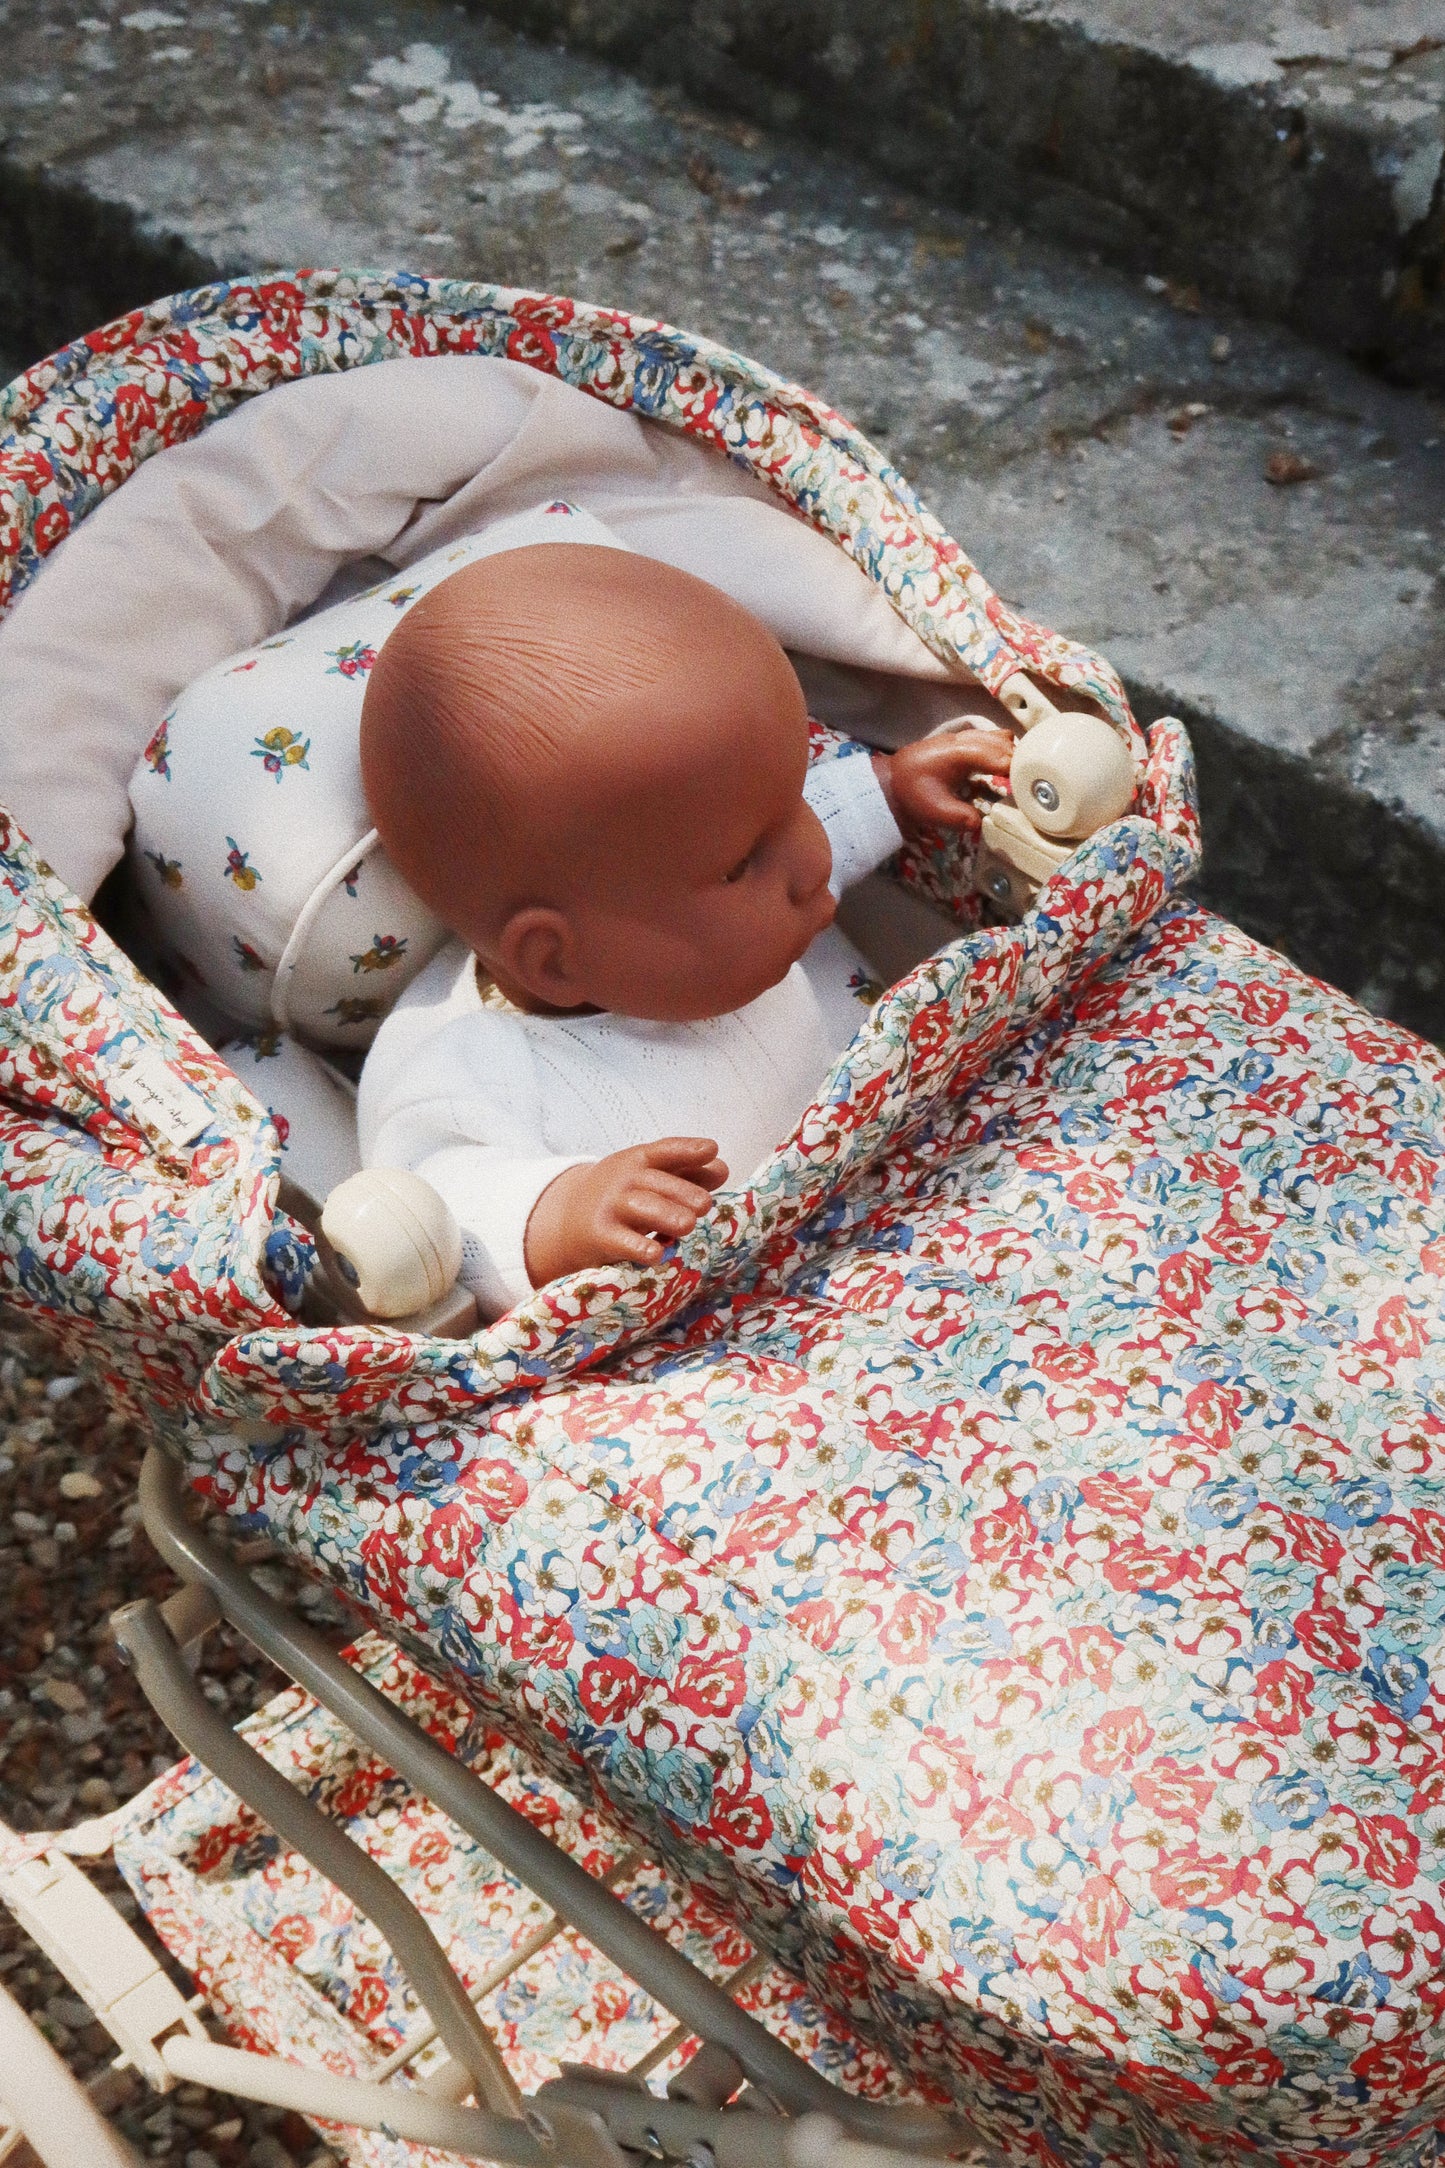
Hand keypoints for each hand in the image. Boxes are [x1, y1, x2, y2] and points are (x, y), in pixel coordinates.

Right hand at [524, 1137, 728, 1286]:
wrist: (567, 1219)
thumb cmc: (623, 1196)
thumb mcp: (649, 1178)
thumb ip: (687, 1174)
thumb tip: (722, 1169)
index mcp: (639, 1161)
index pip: (665, 1151)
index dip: (687, 1150)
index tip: (711, 1150)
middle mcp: (625, 1180)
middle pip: (656, 1182)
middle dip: (682, 1191)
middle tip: (705, 1205)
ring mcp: (611, 1208)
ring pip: (641, 1207)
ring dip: (666, 1215)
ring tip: (688, 1225)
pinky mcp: (601, 1236)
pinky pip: (622, 1241)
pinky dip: (639, 1247)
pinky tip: (658, 1253)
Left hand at [873, 728, 1014, 838]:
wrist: (889, 783)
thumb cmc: (911, 795)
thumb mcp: (936, 812)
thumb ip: (962, 818)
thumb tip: (984, 823)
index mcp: (960, 752)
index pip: (1001, 756)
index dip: (1017, 771)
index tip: (1028, 788)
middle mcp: (964, 739)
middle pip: (1004, 743)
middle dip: (1018, 762)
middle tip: (1025, 787)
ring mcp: (962, 737)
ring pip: (999, 737)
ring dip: (1010, 754)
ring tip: (1014, 778)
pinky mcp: (961, 741)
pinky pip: (990, 739)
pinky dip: (1001, 751)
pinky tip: (1002, 771)